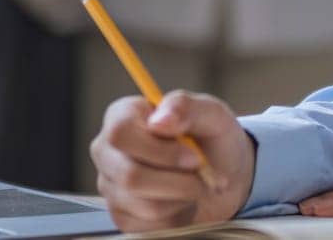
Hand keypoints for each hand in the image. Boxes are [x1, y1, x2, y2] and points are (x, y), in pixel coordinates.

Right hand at [91, 91, 254, 232]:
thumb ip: (185, 107)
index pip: (120, 133)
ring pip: (144, 204)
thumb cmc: (212, 138)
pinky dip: (177, 215)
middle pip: (130, 175)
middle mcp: (108, 151)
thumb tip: (159, 120)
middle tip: (201, 173)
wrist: (224, 175)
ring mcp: (111, 185)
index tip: (192, 156)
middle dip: (177, 180)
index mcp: (122, 116)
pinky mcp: (122, 216)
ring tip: (194, 183)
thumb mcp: (210, 113)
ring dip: (182, 196)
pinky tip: (182, 199)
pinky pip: (150, 225)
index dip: (157, 149)